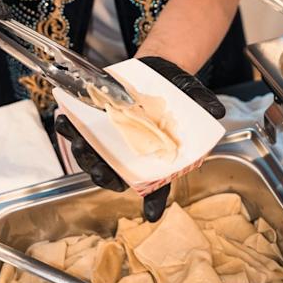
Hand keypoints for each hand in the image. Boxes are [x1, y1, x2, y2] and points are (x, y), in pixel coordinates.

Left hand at [54, 56, 224, 221]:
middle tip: (100, 168)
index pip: (151, 186)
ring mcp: (108, 138)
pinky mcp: (92, 120)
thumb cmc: (177, 95)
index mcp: (153, 159)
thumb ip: (203, 106)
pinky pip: (75, 127)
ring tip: (80, 144)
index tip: (146, 209)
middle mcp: (128, 152)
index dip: (151, 200)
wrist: (158, 72)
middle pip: (111, 172)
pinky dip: (68, 125)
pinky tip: (65, 120)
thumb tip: (217, 111)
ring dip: (81, 152)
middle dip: (101, 173)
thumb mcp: (193, 99)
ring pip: (89, 153)